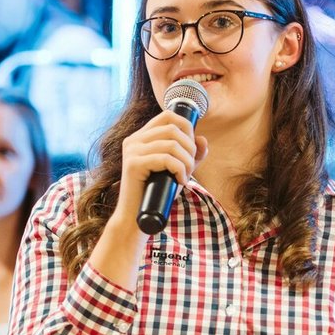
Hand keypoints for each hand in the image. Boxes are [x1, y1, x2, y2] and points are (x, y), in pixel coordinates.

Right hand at [112, 108, 208, 225]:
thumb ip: (190, 155)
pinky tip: (180, 181)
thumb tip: (203, 139)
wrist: (137, 219)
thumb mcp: (177, 171)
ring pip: (171, 144)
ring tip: (185, 177)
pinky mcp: (133, 164)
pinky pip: (166, 159)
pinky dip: (180, 169)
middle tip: (190, 168)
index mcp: (141, 137)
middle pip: (173, 129)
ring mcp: (131, 151)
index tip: (192, 148)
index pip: (167, 116)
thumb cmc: (157, 194)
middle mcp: (133, 140)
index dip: (187, 127)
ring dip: (187, 162)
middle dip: (190, 148)